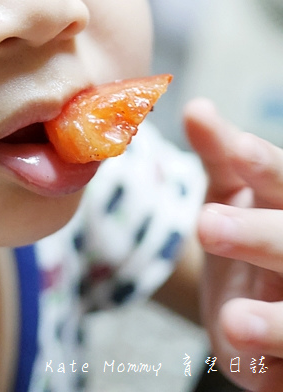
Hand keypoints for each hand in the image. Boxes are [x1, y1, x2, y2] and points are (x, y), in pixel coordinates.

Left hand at [185, 98, 282, 390]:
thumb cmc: (244, 234)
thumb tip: (195, 107)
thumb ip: (219, 153)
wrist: (250, 307)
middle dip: (258, 234)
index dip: (261, 164)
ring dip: (276, 322)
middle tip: (207, 226)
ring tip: (233, 322)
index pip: (282, 180)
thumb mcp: (230, 191)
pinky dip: (274, 362)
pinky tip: (247, 361)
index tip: (235, 148)